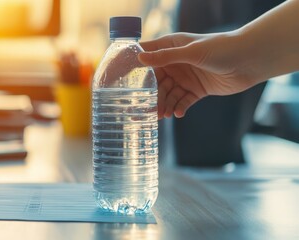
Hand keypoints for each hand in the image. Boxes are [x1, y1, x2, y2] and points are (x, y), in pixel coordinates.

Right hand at [138, 32, 258, 118]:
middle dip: (149, 95)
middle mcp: (175, 63)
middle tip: (140, 109)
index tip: (116, 78)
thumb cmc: (222, 48)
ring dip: (164, 105)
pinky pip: (183, 101)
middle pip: (155, 81)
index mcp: (171, 48)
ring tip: (161, 115)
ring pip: (168, 94)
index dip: (132, 66)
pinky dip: (179, 108)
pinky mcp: (197, 90)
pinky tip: (178, 114)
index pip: (146, 56)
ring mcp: (186, 77)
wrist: (250, 60)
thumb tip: (140, 59)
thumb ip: (166, 57)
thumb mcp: (191, 52)